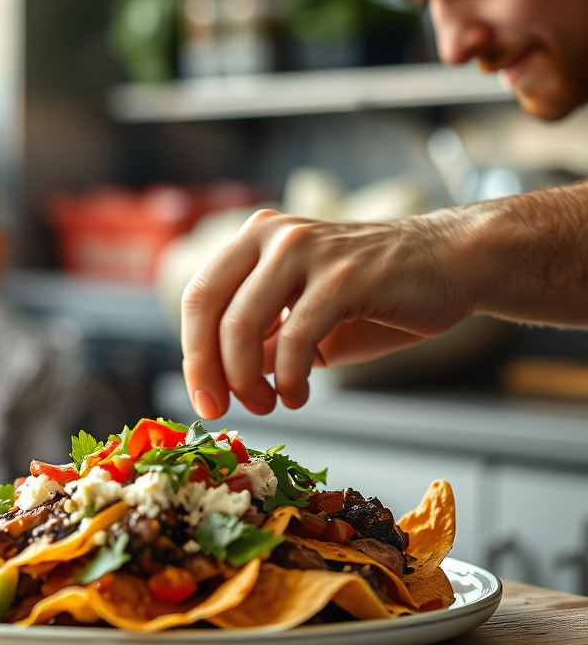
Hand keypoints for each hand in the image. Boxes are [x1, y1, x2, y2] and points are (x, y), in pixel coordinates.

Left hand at [180, 209, 473, 418]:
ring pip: (243, 325)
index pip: (199, 297)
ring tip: (270, 403)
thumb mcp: (303, 319)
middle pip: (208, 309)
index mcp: (255, 238)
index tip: (204, 399)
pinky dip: (288, 378)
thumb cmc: (376, 293)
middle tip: (221, 409)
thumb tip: (221, 378)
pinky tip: (298, 395)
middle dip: (207, 370)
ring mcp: (306, 250)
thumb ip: (261, 340)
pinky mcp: (344, 274)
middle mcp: (273, 235)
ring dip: (247, 381)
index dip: (193, 354)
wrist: (452, 264)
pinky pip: (295, 338)